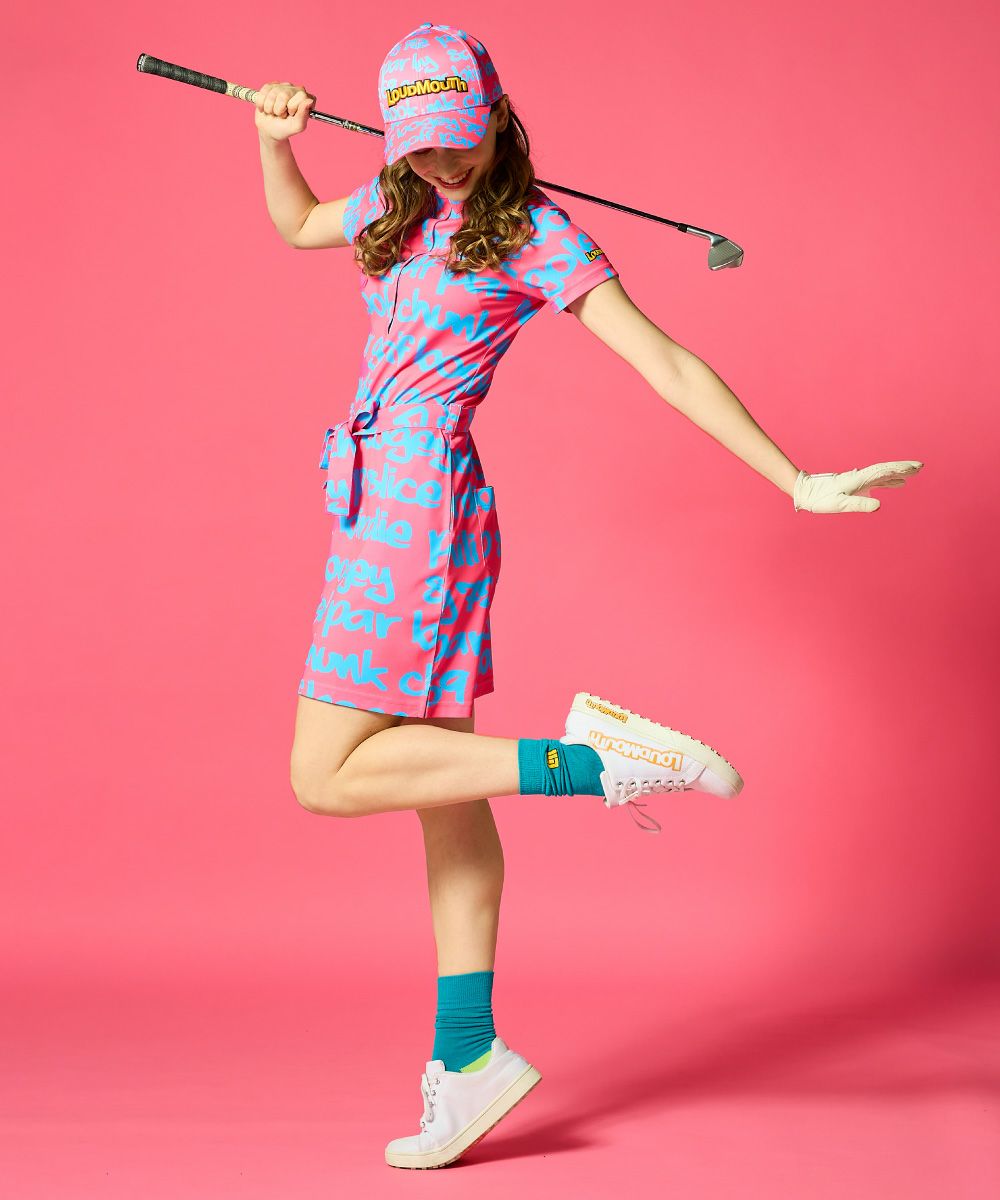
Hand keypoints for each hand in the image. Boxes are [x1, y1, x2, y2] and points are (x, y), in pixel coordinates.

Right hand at [254, 81, 314, 141]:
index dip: (292, 108)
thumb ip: (303, 115)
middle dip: (279, 109)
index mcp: (306, 98)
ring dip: (270, 108)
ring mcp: (283, 86)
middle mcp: (295, 89)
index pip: (301, 96)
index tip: (291, 115)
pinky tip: (265, 108)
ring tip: (273, 112)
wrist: (269, 129)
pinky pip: (264, 91)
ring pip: (273, 93)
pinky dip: (261, 103)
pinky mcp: (270, 86)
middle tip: (280, 115)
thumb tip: (309, 101)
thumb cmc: (285, 128)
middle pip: (284, 94)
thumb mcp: (297, 126)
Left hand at [793, 460, 922, 512]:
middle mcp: (861, 477)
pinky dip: (889, 481)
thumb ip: (859, 504)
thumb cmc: (821, 499)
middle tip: (920, 466)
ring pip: (883, 474)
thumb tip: (878, 506)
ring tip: (913, 473)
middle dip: (903, 467)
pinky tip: (897, 484)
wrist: (807, 492)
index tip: (915, 467)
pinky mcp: (857, 485)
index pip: (884, 471)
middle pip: (886, 469)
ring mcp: (860, 480)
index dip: (900, 469)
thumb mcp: (840, 505)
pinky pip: (877, 481)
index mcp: (859, 479)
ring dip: (898, 473)